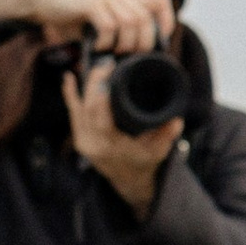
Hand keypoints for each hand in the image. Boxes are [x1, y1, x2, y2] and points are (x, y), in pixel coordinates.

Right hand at [0, 0, 176, 56]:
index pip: (162, 2)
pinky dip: (106, 41)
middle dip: (143, 43)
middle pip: (146, 19)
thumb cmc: (75, 20)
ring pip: (130, 23)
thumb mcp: (101, 27)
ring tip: (113, 52)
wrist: (47, 4)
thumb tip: (132, 63)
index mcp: (127, 1)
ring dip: (124, 43)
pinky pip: (109, 25)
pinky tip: (97, 47)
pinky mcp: (92, 4)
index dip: (167, 20)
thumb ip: (118, 37)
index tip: (160, 42)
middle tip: (130, 56)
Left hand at [62, 57, 180, 219]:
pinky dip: (70, 94)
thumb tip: (177, 118)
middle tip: (107, 65)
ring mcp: (83, 141)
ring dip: (86, 86)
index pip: (102, 120)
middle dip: (95, 84)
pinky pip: (73, 112)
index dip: (102, 98)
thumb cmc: (144, 161)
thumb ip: (167, 135)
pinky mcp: (79, 137)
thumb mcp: (159, 151)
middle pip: (88, 110)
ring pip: (79, 109)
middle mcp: (94, 144)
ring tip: (97, 67)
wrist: (128, 179)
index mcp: (112, 147)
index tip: (110, 77)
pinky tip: (68, 77)